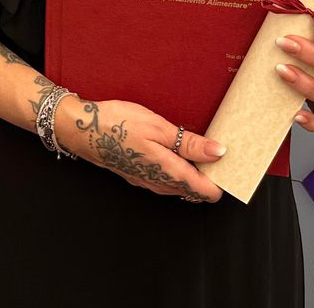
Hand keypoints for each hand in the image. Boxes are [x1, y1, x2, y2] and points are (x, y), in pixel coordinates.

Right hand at [55, 97, 224, 201]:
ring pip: (179, 186)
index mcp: (168, 172)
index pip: (205, 190)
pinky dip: (178, 172)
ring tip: (202, 152)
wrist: (81, 129)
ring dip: (193, 174)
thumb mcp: (157, 127)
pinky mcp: (137, 175)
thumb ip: (189, 143)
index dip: (222, 181)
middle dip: (210, 176)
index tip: (233, 167)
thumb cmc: (116, 124)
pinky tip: (177, 154)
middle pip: (194, 191)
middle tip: (220, 153)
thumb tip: (218, 152)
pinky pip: (165, 181)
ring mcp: (146, 182)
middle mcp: (158, 183)